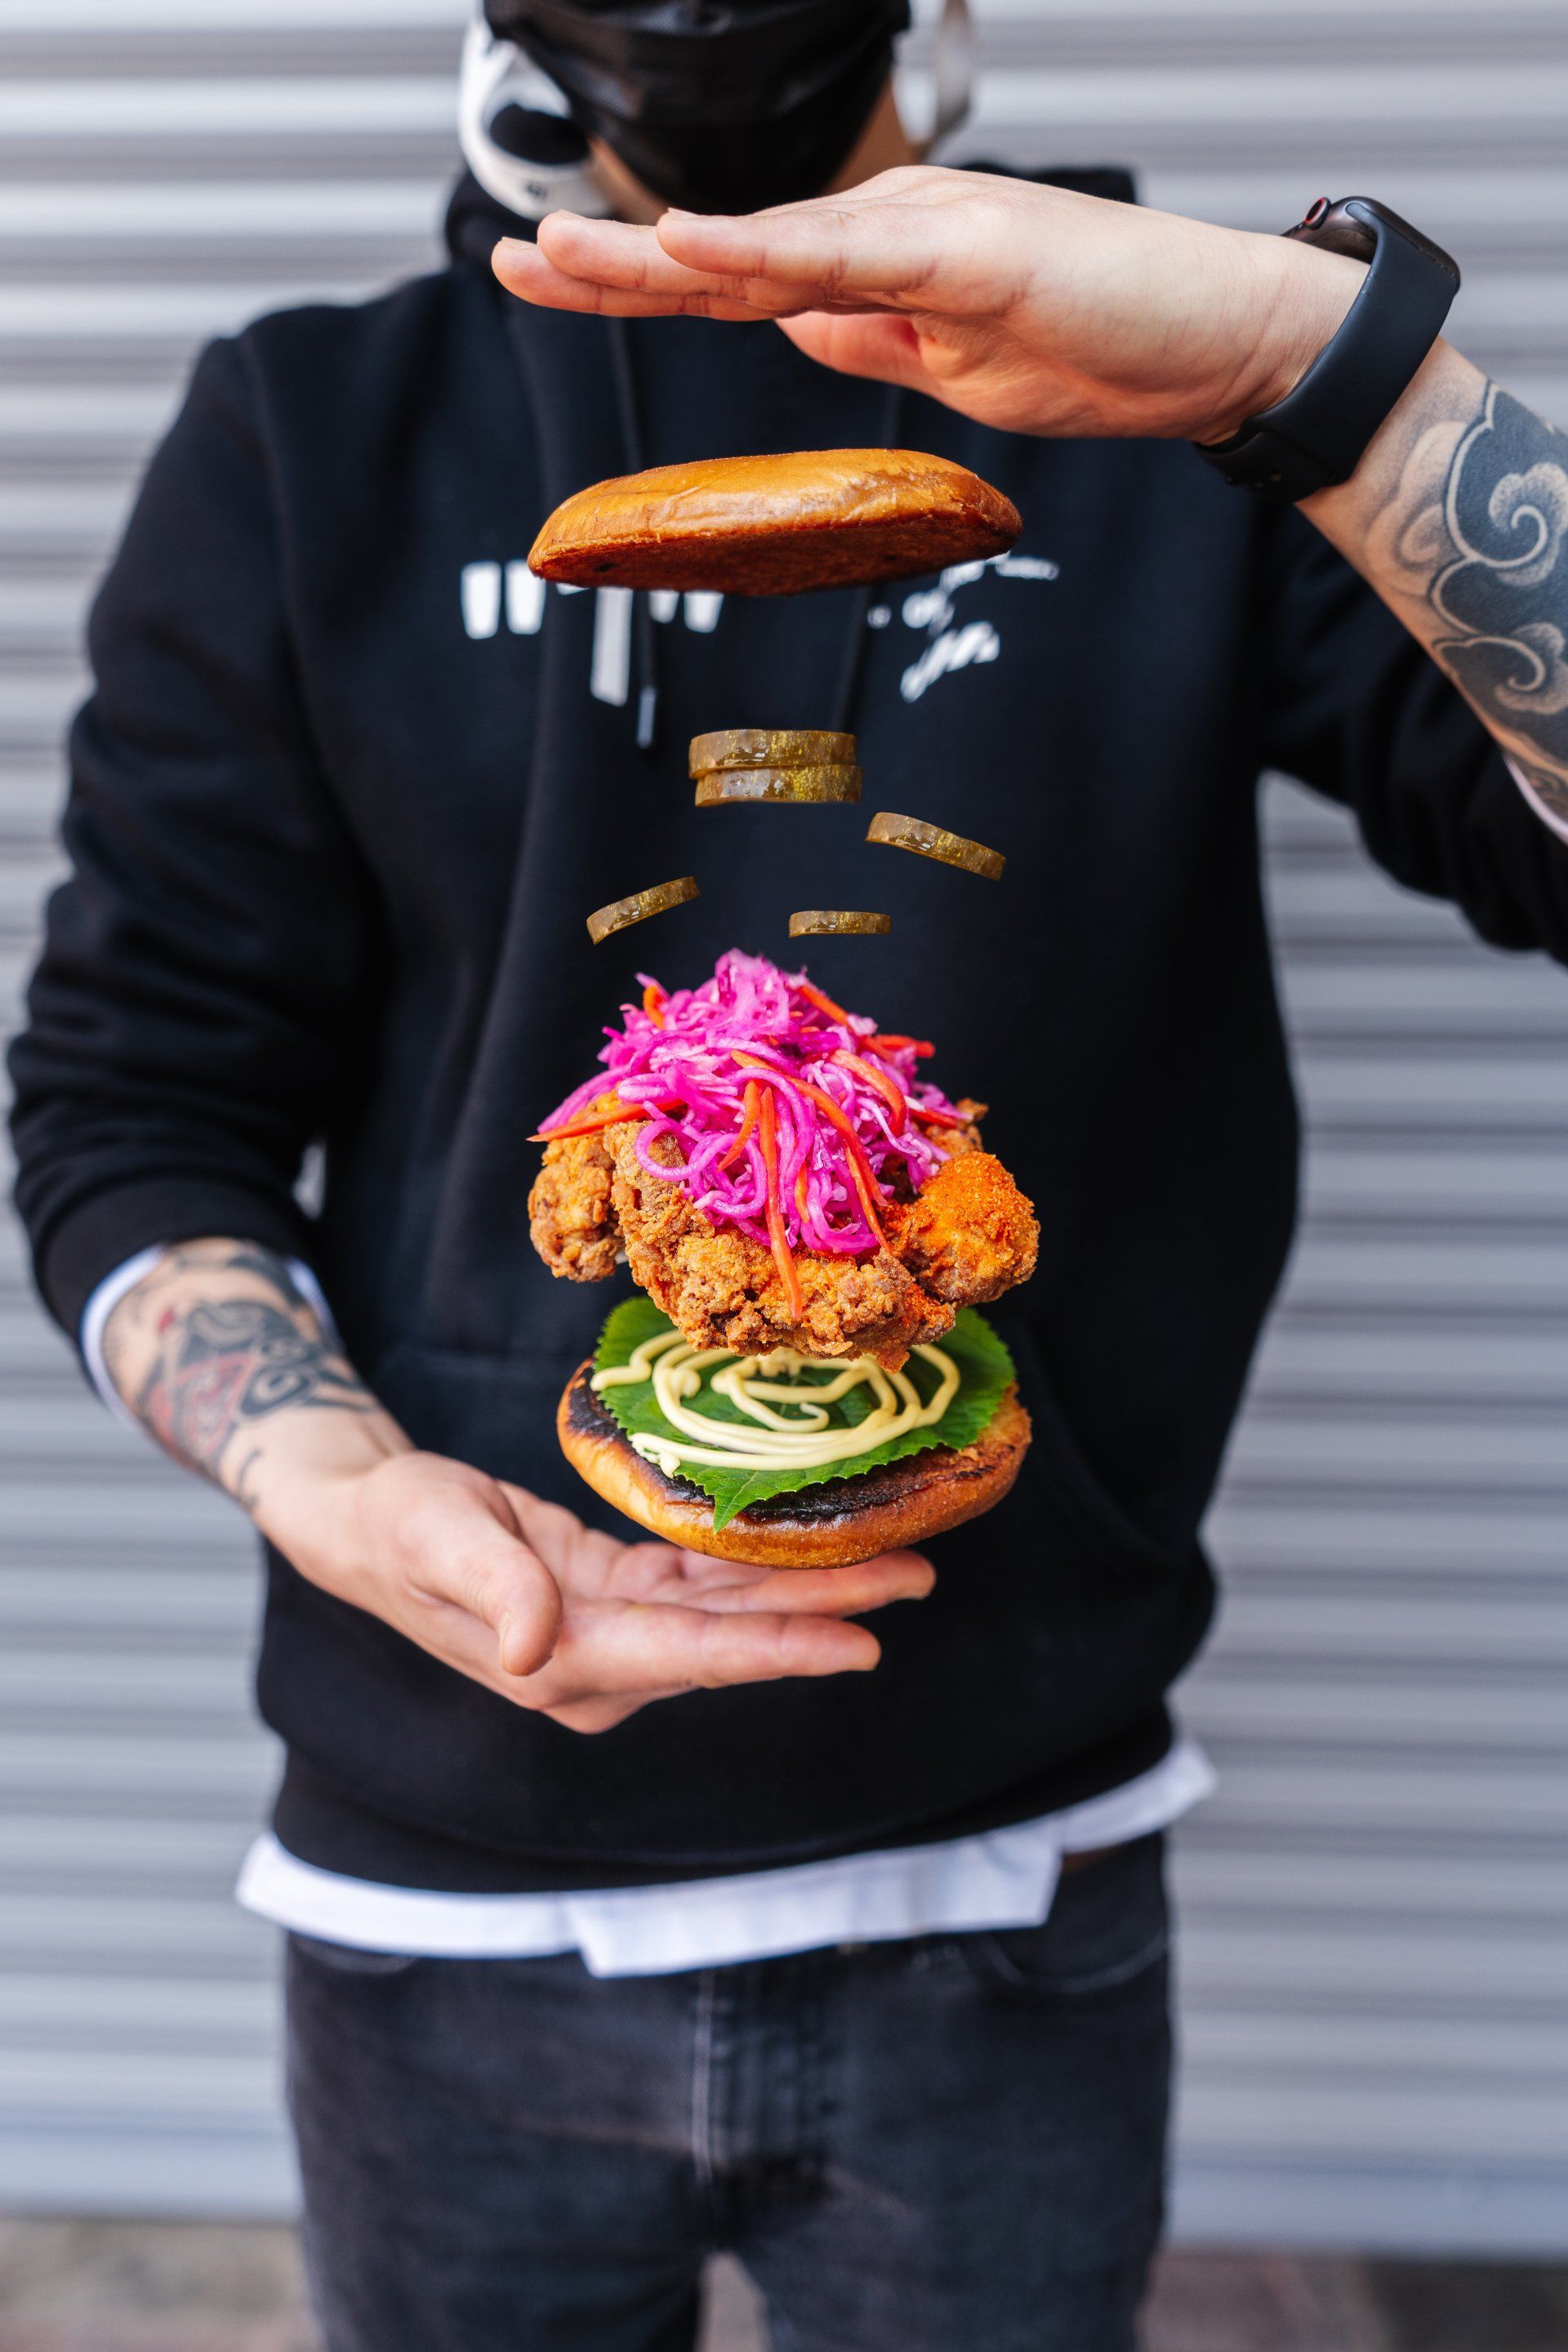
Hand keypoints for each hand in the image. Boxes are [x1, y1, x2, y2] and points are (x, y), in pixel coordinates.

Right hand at [272, 1450, 934, 1734]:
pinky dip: (757, 1569)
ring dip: (808, 1590)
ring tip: (896, 1561)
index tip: (864, 1641)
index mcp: (562, 1663)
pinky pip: (701, 1588)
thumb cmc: (395, 1524)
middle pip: (731, 1640)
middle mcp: (598, 1666)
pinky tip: (810, 1545)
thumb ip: (493, 1585)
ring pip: (727, 1615)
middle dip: (826, 1613)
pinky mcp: (614, 1601)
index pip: (693, 1656)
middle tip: (918, 1578)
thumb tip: (538, 1650)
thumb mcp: (435, 1536)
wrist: (364, 1521)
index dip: (781, 1648)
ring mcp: (610, 1639)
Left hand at [493, 166, 1364, 444]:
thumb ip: (875, 345)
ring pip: (768, 243)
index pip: (736, 280)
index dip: (639, 280)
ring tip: (555, 251)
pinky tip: (695, 245)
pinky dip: (767, 251)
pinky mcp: (975, 251)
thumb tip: (797, 333)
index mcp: (882, 270)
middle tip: (509, 259)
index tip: (547, 279)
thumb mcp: (960, 373)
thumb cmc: (1114, 355)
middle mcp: (890, 236)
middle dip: (613, 263)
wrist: (1230, 346)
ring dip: (658, 253)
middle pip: (728, 255)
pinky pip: (850, 255)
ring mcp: (930, 236)